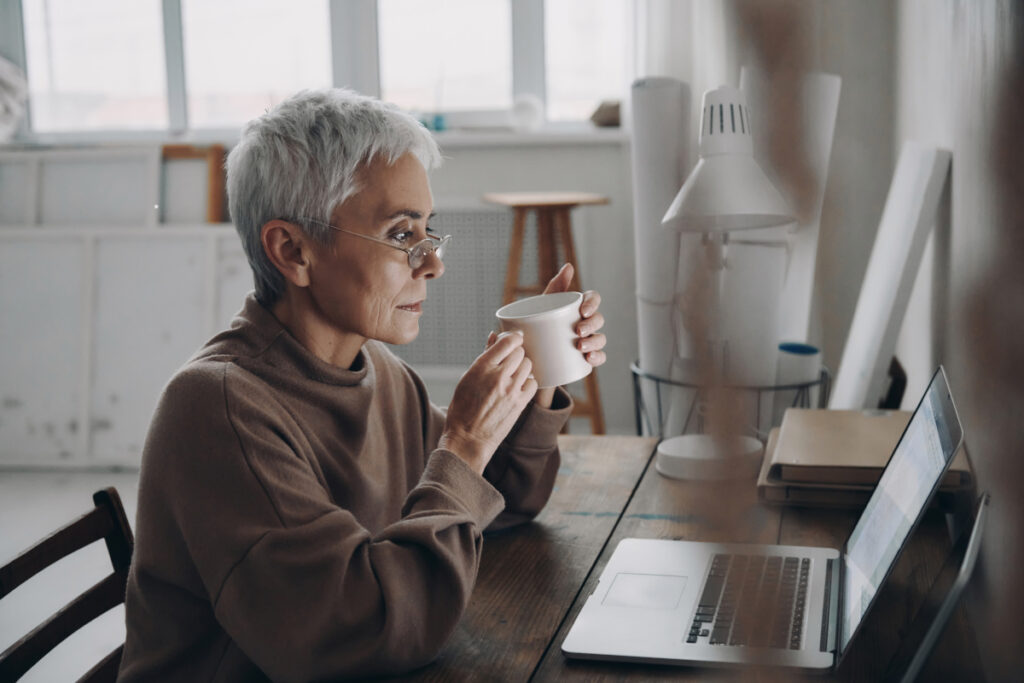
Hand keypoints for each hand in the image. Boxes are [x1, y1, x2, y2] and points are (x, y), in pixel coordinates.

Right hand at [439, 332, 537, 473]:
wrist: (468, 439)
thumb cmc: (463, 408)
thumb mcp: (467, 378)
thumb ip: (484, 356)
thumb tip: (494, 336)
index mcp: (481, 367)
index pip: (507, 342)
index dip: (513, 338)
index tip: (514, 339)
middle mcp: (498, 376)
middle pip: (520, 352)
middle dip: (516, 353)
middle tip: (510, 360)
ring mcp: (511, 390)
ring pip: (528, 365)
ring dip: (522, 366)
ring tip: (514, 374)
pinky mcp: (520, 403)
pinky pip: (533, 382)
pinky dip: (528, 381)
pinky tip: (519, 386)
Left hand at [533, 264, 607, 406]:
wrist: (528, 350)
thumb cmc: (538, 322)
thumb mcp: (544, 304)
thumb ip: (556, 285)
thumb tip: (569, 266)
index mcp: (578, 306)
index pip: (593, 299)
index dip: (593, 304)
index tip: (583, 311)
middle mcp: (586, 322)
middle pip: (598, 319)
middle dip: (592, 325)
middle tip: (578, 331)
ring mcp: (588, 340)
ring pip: (600, 339)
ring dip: (595, 342)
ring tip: (580, 347)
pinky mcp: (585, 357)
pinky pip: (599, 357)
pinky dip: (598, 357)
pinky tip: (589, 359)